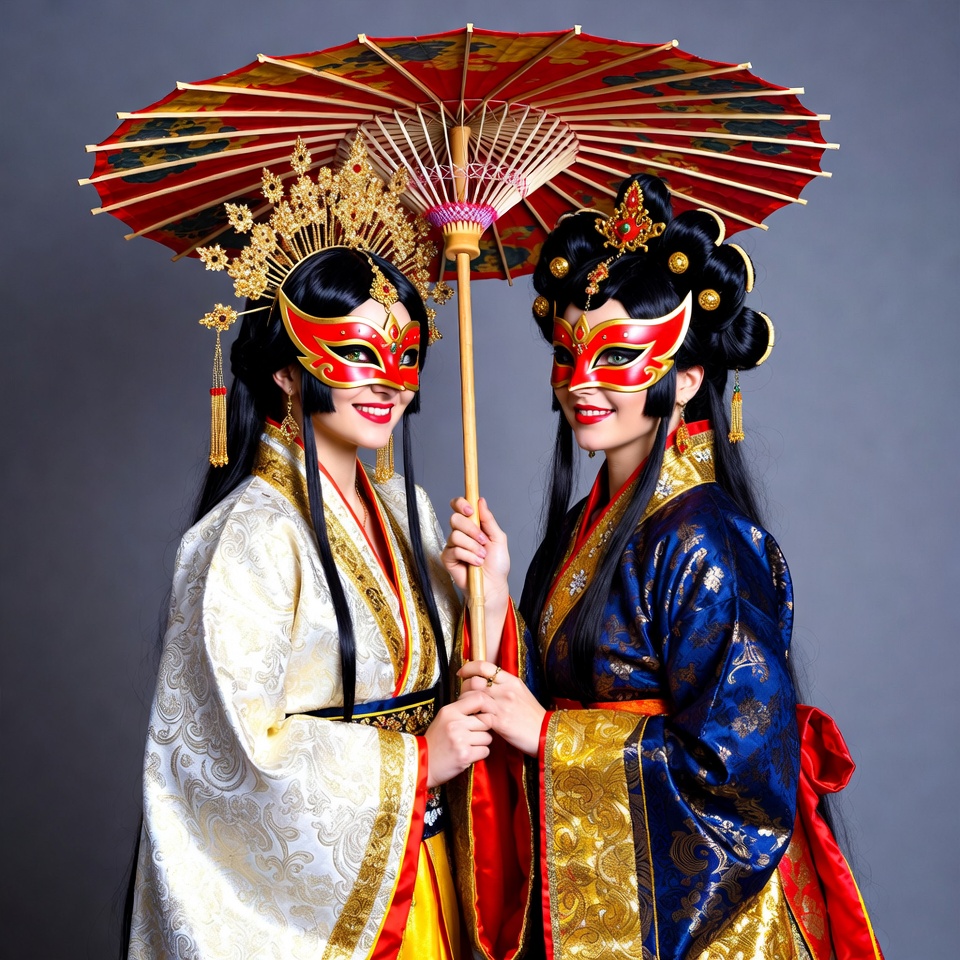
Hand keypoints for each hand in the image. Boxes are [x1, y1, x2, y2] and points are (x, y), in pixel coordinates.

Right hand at [424, 690, 494, 787]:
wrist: (423, 764)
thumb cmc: (435, 741)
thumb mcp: (443, 718)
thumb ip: (461, 710)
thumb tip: (483, 702)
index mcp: (450, 711)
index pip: (479, 699)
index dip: (487, 706)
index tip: (486, 714)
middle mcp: (455, 723)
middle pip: (487, 721)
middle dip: (483, 729)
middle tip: (473, 735)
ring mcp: (460, 740)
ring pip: (488, 737)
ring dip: (482, 743)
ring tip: (468, 745)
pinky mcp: (465, 755)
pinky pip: (485, 751)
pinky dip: (480, 754)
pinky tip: (468, 754)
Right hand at [443, 497, 510, 661]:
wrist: (494, 585)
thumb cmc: (497, 564)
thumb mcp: (498, 538)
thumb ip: (489, 520)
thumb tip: (481, 500)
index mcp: (472, 525)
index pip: (458, 506)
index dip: (460, 503)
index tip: (470, 508)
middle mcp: (460, 533)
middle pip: (455, 519)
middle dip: (471, 529)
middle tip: (483, 540)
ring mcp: (452, 545)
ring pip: (456, 536)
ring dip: (473, 547)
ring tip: (482, 556)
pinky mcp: (448, 558)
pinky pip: (455, 550)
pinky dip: (469, 557)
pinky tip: (476, 564)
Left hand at [458, 661, 544, 757]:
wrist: (546, 733)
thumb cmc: (533, 716)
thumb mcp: (521, 693)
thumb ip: (505, 685)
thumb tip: (487, 680)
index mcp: (511, 681)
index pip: (485, 666)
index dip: (469, 668)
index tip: (462, 672)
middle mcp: (506, 690)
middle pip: (475, 681)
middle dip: (464, 687)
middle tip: (463, 693)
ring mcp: (502, 706)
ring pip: (473, 697)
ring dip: (465, 702)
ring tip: (465, 708)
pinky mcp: (500, 723)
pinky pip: (478, 716)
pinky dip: (472, 717)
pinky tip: (473, 720)